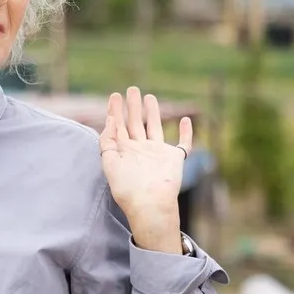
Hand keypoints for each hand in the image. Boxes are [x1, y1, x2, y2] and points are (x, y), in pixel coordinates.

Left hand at [100, 87, 191, 242]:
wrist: (149, 204)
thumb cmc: (127, 188)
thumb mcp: (109, 163)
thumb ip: (107, 141)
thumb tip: (110, 120)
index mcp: (124, 151)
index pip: (118, 126)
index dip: (115, 111)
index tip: (115, 95)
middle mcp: (140, 150)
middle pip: (135, 123)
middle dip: (132, 106)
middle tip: (131, 89)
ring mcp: (158, 153)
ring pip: (155, 127)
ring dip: (153, 112)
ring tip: (149, 97)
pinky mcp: (175, 159)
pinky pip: (183, 144)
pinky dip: (186, 132)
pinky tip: (184, 120)